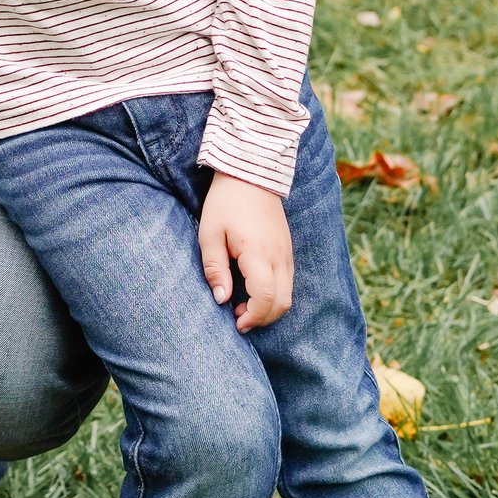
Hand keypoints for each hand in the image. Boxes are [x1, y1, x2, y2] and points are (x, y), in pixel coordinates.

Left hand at [199, 173, 293, 331]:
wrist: (251, 174)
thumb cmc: (225, 203)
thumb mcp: (209, 233)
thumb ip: (215, 268)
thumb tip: (221, 300)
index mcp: (258, 253)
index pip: (266, 297)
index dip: (253, 316)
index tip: (236, 323)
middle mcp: (280, 257)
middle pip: (283, 303)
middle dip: (262, 318)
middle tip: (238, 320)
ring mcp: (287, 254)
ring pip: (289, 295)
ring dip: (269, 308)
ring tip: (242, 307)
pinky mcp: (288, 250)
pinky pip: (288, 282)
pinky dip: (275, 295)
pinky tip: (253, 290)